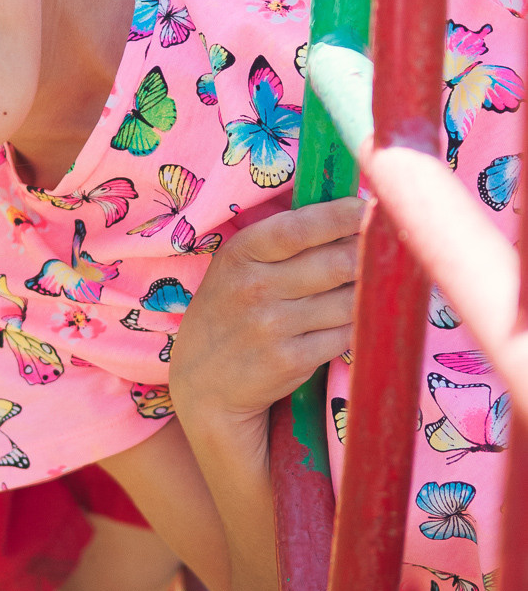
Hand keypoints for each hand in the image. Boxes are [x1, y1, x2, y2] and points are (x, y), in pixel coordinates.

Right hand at [167, 196, 362, 433]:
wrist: (203, 381)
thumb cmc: (229, 311)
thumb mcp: (237, 267)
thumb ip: (283, 242)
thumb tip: (351, 213)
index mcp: (241, 254)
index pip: (299, 228)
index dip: (340, 216)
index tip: (368, 208)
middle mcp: (255, 288)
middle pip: (336, 263)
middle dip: (369, 255)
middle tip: (388, 249)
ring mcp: (274, 326)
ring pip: (348, 301)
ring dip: (369, 292)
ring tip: (375, 284)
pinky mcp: (292, 360)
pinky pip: (345, 334)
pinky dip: (358, 324)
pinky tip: (358, 317)